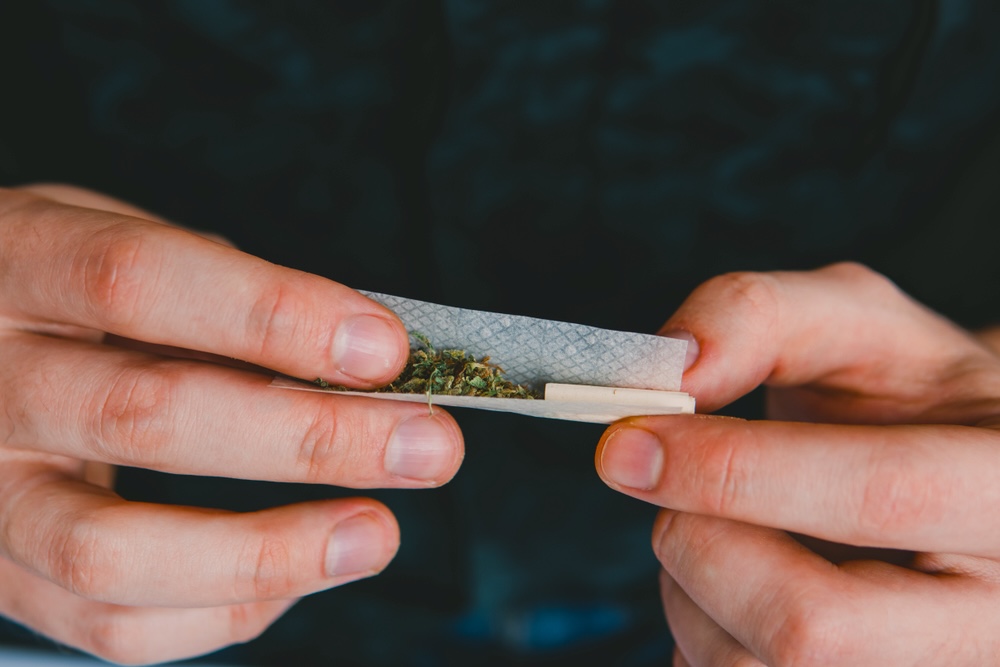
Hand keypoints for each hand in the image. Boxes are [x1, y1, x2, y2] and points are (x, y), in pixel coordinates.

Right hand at [0, 185, 463, 664]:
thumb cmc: (62, 291)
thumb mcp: (116, 243)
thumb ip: (218, 293)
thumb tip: (358, 358)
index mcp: (17, 266)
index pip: (139, 282)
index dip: (272, 315)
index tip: (385, 347)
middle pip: (146, 418)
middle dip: (309, 438)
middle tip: (426, 445)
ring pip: (114, 554)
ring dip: (270, 552)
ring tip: (375, 535)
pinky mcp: (0, 578)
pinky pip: (111, 628)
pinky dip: (221, 612)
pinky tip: (297, 575)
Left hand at [594, 263, 999, 665]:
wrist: (946, 479)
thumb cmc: (903, 399)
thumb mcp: (857, 323)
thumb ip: (760, 314)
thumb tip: (675, 372)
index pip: (879, 496)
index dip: (732, 469)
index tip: (628, 441)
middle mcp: (993, 618)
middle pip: (807, 629)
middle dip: (696, 544)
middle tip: (673, 492)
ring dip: (687, 591)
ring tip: (717, 532)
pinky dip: (697, 632)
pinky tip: (735, 585)